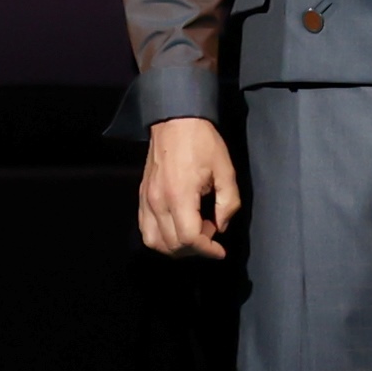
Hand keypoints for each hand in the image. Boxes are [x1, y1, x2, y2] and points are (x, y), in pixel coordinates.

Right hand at [139, 117, 239, 258]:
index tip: (220, 250)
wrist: (175, 120)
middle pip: (172, 245)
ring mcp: (146, 200)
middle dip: (195, 249)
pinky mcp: (142, 196)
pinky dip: (160, 237)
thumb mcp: (226, 170)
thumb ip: (229, 203)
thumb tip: (221, 226)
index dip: (207, 250)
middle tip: (210, 232)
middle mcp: (158, 202)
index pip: (189, 239)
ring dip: (176, 247)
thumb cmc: (203, 142)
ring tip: (193, 234)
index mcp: (180, 195)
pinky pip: (145, 228)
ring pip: (154, 242)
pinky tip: (176, 229)